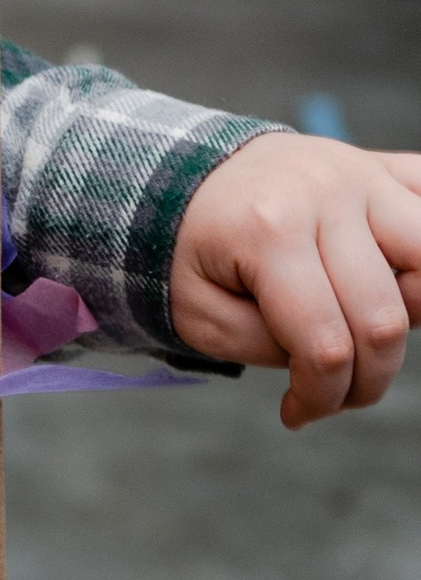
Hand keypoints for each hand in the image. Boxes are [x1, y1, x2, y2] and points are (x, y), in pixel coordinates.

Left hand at [170, 131, 420, 425]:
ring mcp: (362, 174)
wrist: (183, 172)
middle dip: (365, 379)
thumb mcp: (198, 312)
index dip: (321, 396)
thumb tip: (338, 360)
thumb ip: (265, 345)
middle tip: (333, 391)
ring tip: (365, 322)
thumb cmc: (190, 250)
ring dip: (413, 311)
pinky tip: (399, 280)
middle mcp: (326, 194)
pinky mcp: (384, 167)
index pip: (326, 345)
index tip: (296, 412)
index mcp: (269, 231)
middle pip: (384, 318)